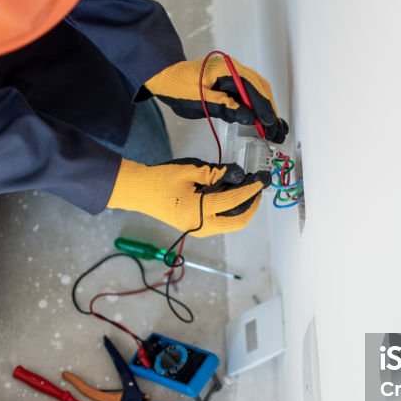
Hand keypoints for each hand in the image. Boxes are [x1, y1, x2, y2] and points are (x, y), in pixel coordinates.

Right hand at [107, 158, 269, 236]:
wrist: (137, 191)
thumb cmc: (160, 179)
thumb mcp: (190, 170)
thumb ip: (216, 173)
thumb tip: (238, 175)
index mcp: (198, 212)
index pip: (233, 201)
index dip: (250, 190)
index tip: (262, 180)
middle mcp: (201, 227)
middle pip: (237, 222)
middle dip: (252, 206)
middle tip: (259, 189)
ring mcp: (199, 230)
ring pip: (230, 224)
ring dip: (242, 209)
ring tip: (249, 191)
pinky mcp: (196, 227)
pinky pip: (221, 222)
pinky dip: (231, 211)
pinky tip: (233, 197)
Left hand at [146, 56, 289, 142]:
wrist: (165, 77)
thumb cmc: (178, 87)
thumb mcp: (199, 100)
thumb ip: (225, 107)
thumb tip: (249, 117)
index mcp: (226, 69)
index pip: (252, 87)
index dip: (263, 106)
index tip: (270, 123)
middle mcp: (234, 69)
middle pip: (260, 88)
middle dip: (270, 110)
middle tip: (277, 131)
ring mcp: (234, 75)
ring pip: (257, 92)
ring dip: (266, 110)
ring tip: (275, 129)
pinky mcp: (231, 84)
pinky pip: (249, 94)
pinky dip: (257, 108)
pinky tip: (263, 122)